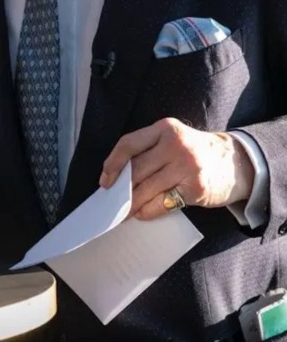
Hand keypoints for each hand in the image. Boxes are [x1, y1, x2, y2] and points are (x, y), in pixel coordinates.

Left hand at [99, 117, 254, 219]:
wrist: (237, 162)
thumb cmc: (196, 152)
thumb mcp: (173, 139)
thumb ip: (149, 150)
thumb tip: (118, 176)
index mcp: (165, 129)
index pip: (129, 144)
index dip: (112, 163)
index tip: (105, 179)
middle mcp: (175, 145)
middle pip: (136, 170)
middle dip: (120, 188)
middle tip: (111, 201)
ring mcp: (187, 167)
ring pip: (147, 189)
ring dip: (131, 204)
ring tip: (123, 211)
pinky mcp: (195, 188)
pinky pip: (162, 203)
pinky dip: (148, 210)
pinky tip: (142, 212)